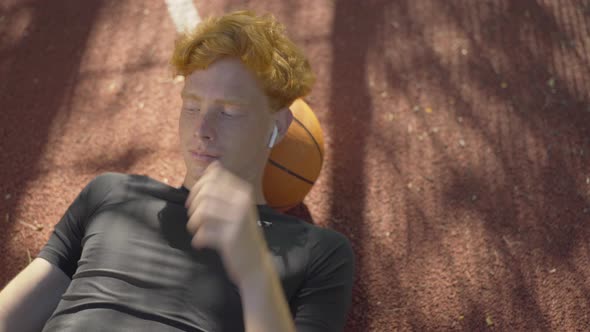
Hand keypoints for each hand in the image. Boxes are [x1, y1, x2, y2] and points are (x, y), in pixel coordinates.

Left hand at [184, 161, 268, 284]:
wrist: (255, 264)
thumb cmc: (242, 235)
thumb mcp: (237, 207)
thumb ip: (224, 188)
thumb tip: (213, 165)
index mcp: (243, 192)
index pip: (214, 176)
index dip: (199, 186)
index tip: (196, 199)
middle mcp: (242, 203)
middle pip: (206, 191)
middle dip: (194, 203)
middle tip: (195, 216)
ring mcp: (237, 220)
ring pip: (203, 210)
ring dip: (194, 222)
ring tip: (197, 229)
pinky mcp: (230, 238)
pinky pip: (204, 233)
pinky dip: (198, 239)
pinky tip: (202, 243)